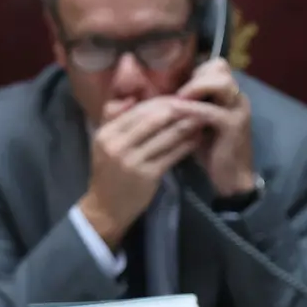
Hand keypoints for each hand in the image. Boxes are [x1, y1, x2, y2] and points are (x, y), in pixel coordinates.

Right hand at [78, 97, 201, 247]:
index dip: (161, 102)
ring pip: (166, 135)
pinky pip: (173, 154)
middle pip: (153, 118)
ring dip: (187, 125)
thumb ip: (114, 119)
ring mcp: (133, 161)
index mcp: (107, 133)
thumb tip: (133, 98)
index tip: (179, 98)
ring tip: (202, 118)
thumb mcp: (104, 144)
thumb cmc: (109, 173)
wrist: (106, 208)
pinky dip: (187, 144)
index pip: (137, 109)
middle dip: (177, 110)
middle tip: (196, 104)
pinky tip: (198, 139)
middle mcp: (118, 144)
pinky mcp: (148, 175)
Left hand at [173, 58, 256, 196]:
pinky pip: (209, 110)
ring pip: (219, 83)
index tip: (182, 87)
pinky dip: (190, 110)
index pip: (218, 65)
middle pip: (221, 67)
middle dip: (196, 77)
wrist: (230, 178)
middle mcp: (237, 98)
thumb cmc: (211, 151)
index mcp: (231, 95)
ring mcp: (238, 111)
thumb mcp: (199, 122)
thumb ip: (190, 104)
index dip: (198, 71)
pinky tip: (174, 113)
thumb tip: (164, 90)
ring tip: (176, 99)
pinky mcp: (233, 126)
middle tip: (178, 92)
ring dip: (195, 87)